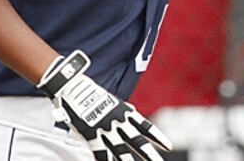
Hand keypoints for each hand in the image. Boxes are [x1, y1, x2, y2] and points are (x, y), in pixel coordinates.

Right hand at [37, 50, 171, 160]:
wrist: (75, 90)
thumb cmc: (94, 94)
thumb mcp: (115, 101)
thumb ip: (124, 109)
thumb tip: (133, 111)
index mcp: (126, 113)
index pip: (146, 127)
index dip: (158, 137)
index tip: (168, 146)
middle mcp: (119, 122)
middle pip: (137, 141)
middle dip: (149, 154)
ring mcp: (106, 130)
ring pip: (121, 150)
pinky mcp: (91, 135)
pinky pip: (100, 153)